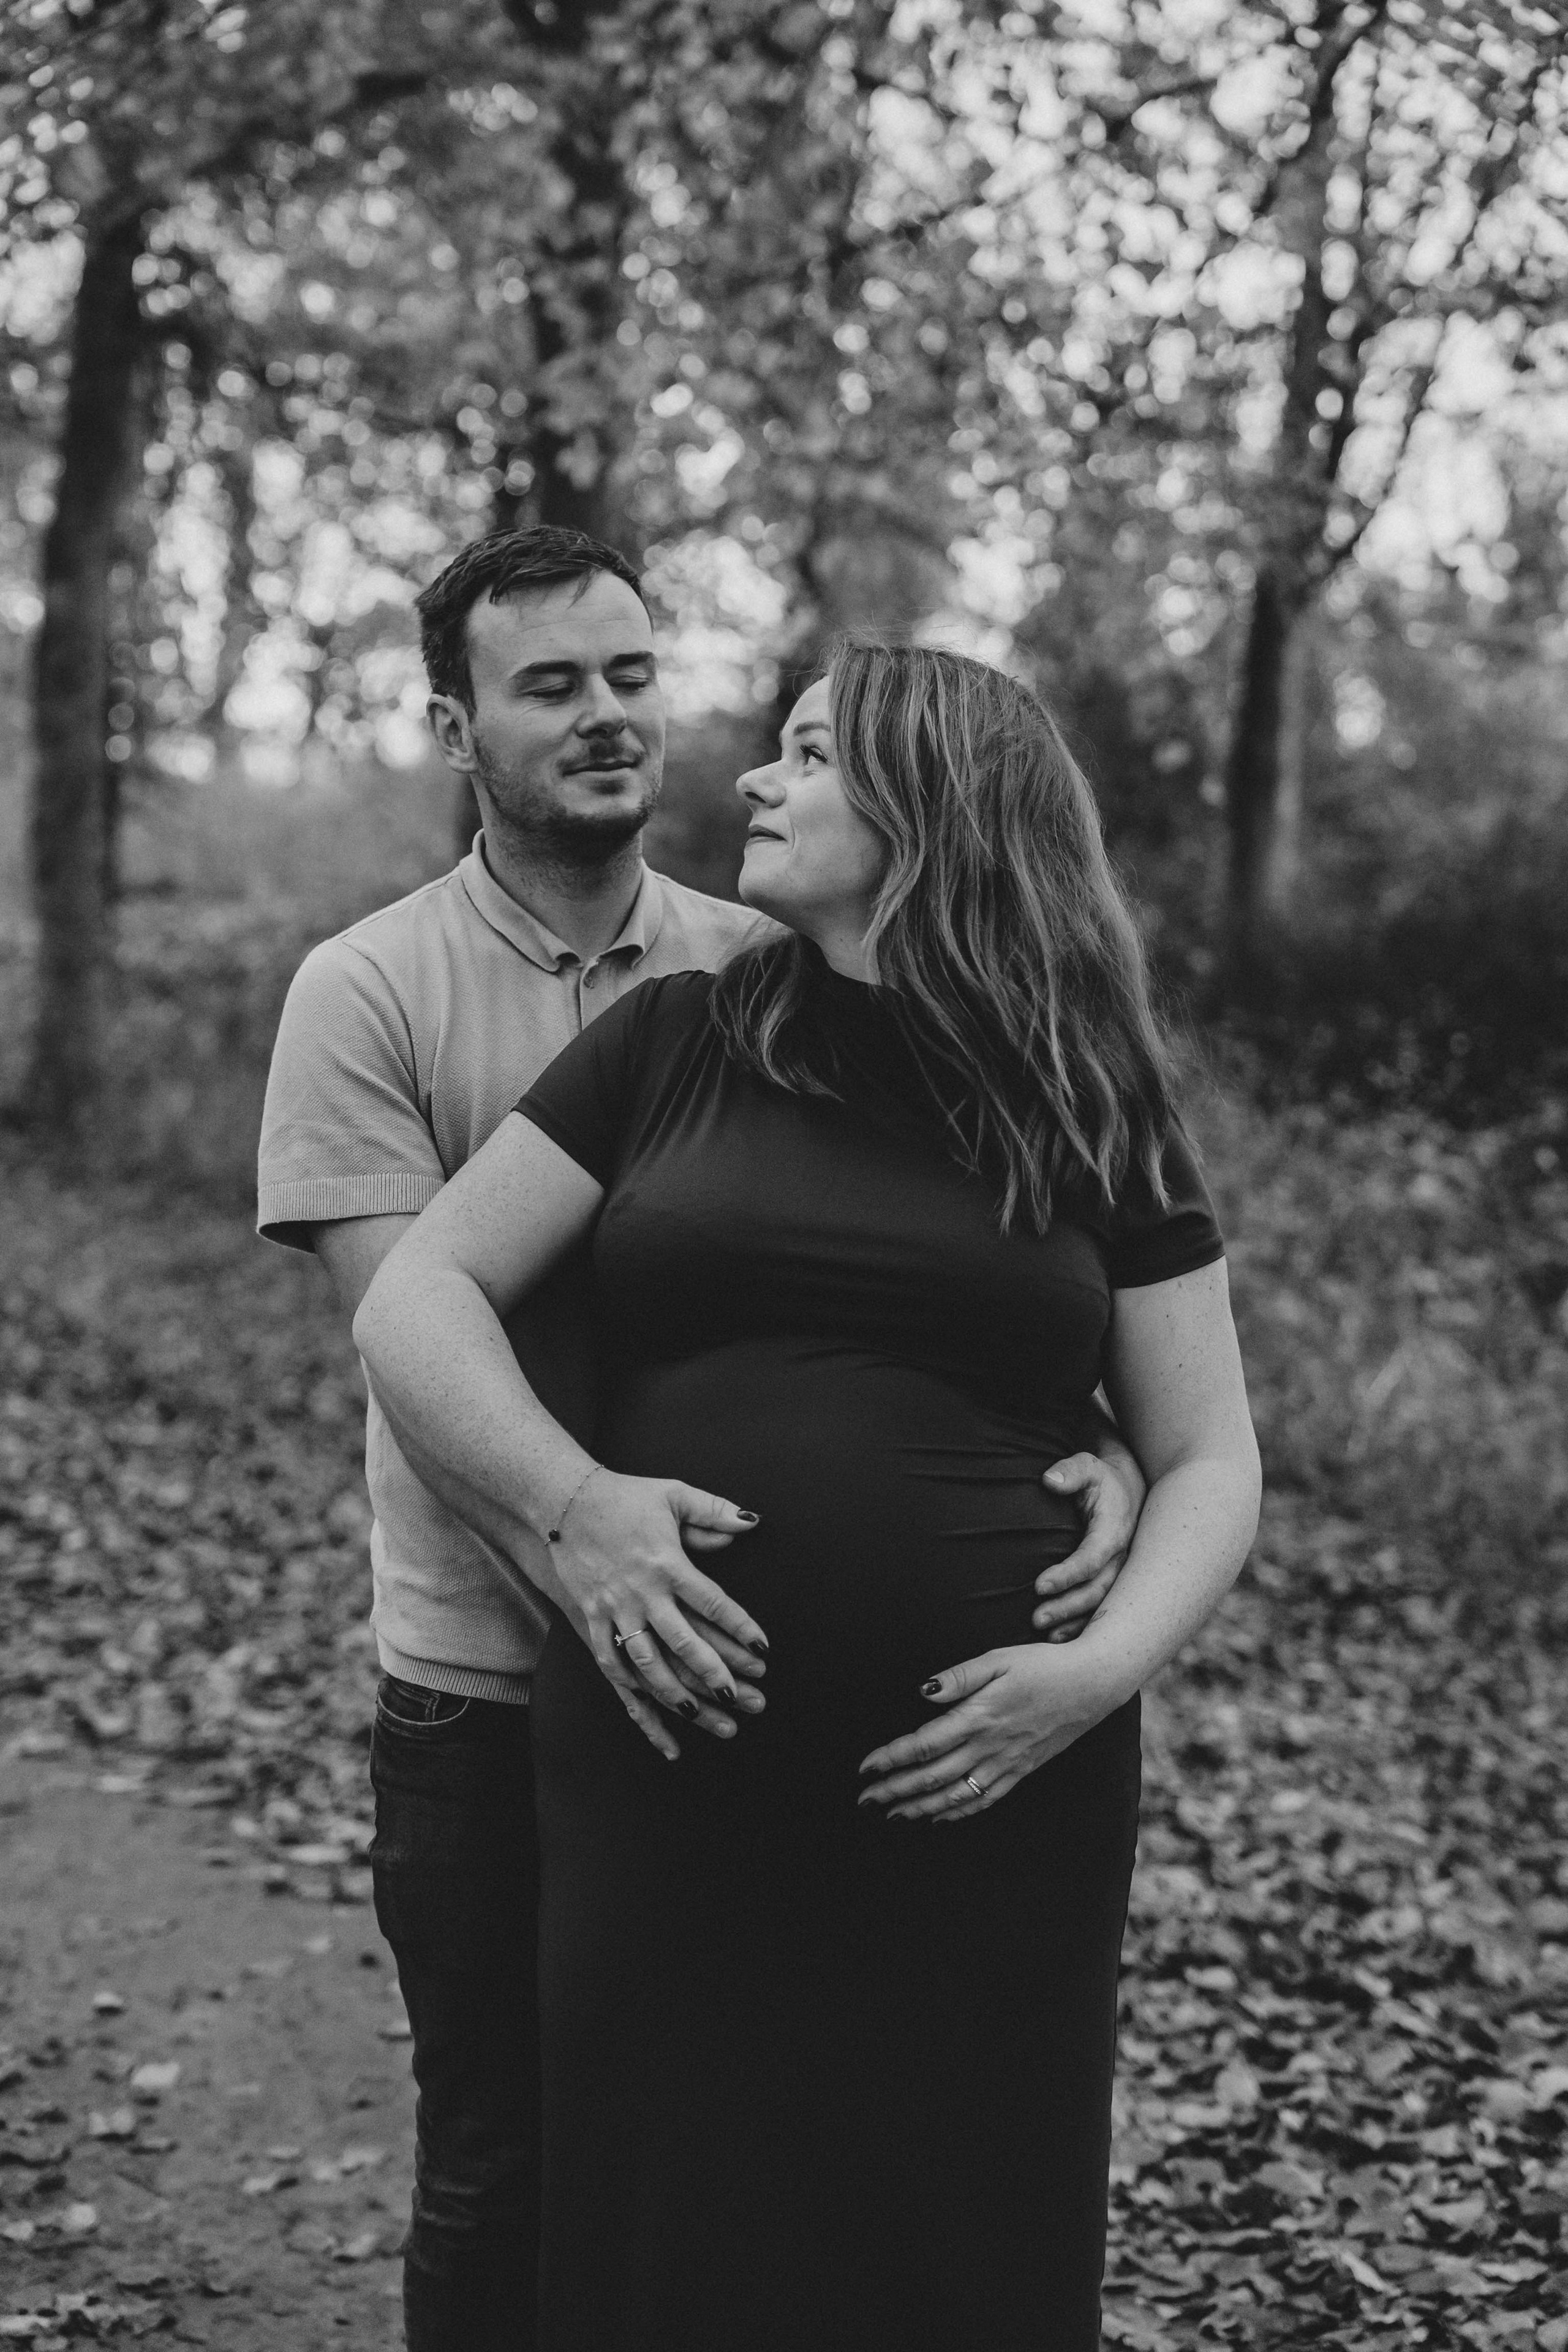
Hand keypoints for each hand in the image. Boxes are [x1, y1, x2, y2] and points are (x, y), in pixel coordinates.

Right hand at [539, 1471, 766, 1758]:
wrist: (565, 1503)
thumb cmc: (625, 1499)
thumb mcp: (674, 1495)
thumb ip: (714, 1510)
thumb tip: (751, 1523)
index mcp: (668, 1562)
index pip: (712, 1602)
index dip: (740, 1627)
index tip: (762, 1649)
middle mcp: (642, 1591)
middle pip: (681, 1639)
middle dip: (710, 1671)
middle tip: (735, 1696)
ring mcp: (614, 1607)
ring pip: (644, 1659)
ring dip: (670, 1689)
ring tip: (695, 1712)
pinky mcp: (592, 1616)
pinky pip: (609, 1659)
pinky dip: (628, 1687)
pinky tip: (645, 1704)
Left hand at [857, 1644, 1119, 1821]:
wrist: (1092, 1684)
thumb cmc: (1042, 1665)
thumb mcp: (999, 1658)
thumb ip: (960, 1676)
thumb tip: (923, 1692)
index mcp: (979, 1716)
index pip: (924, 1745)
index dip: (892, 1759)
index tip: (865, 1768)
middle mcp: (989, 1746)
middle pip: (932, 1777)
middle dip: (895, 1791)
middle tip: (865, 1800)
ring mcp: (1006, 1763)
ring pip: (955, 1796)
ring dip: (920, 1808)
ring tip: (892, 1815)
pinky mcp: (1021, 1771)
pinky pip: (984, 1800)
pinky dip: (957, 1812)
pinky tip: (937, 1818)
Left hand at [1032, 1446, 1144, 1641]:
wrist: (1129, 1489)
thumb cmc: (1101, 1478)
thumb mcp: (1088, 1466)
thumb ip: (1071, 1471)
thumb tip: (1049, 1480)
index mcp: (1114, 1531)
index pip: (1093, 1558)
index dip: (1067, 1575)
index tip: (1038, 1585)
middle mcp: (1122, 1557)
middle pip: (1097, 1590)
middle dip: (1067, 1607)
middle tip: (1035, 1618)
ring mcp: (1122, 1572)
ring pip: (1101, 1605)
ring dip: (1074, 1621)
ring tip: (1045, 1634)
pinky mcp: (1116, 1581)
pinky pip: (1103, 1609)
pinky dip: (1084, 1625)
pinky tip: (1061, 1636)